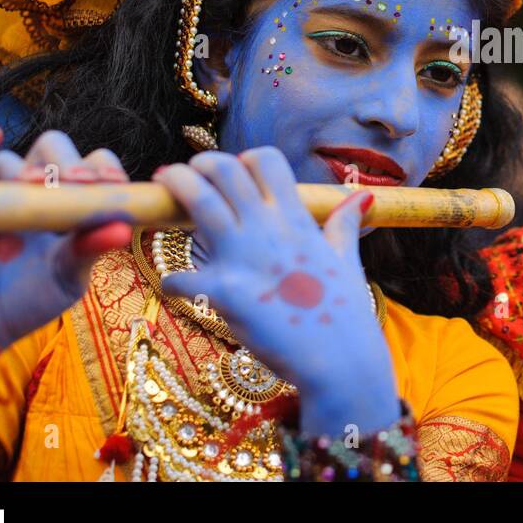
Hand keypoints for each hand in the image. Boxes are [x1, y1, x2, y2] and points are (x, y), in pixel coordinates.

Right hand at [0, 126, 133, 348]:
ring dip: (15, 186)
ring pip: (8, 163)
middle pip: (53, 148)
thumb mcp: (65, 278)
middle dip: (64, 162)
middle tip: (71, 184)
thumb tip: (123, 230)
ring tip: (15, 239)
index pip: (93, 165)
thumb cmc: (29, 300)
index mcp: (72, 201)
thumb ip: (88, 250)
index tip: (111, 186)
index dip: (103, 169)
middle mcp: (36, 187)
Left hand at [154, 148, 399, 433]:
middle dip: (199, 165)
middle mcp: (268, 229)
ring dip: (175, 189)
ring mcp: (244, 257)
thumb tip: (360, 197)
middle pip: (223, 170)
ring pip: (197, 200)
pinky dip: (174, 280)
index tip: (234, 173)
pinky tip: (177, 287)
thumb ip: (343, 225)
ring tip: (161, 193)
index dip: (245, 160)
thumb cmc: (346, 314)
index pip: (265, 160)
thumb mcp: (346, 260)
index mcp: (296, 219)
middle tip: (184, 175)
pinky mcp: (224, 292)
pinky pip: (181, 276)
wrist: (339, 363)